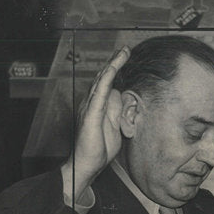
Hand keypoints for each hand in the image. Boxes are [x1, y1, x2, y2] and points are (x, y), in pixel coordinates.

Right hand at [63, 45, 130, 201]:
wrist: (88, 164)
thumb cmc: (100, 148)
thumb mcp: (116, 127)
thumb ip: (119, 113)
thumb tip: (124, 100)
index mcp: (98, 105)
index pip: (108, 83)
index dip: (116, 70)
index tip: (125, 57)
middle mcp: (92, 102)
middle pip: (104, 77)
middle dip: (115, 62)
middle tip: (125, 49)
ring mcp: (90, 106)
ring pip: (103, 80)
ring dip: (113, 65)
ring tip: (123, 53)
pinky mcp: (91, 113)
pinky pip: (100, 92)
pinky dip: (107, 78)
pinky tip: (113, 68)